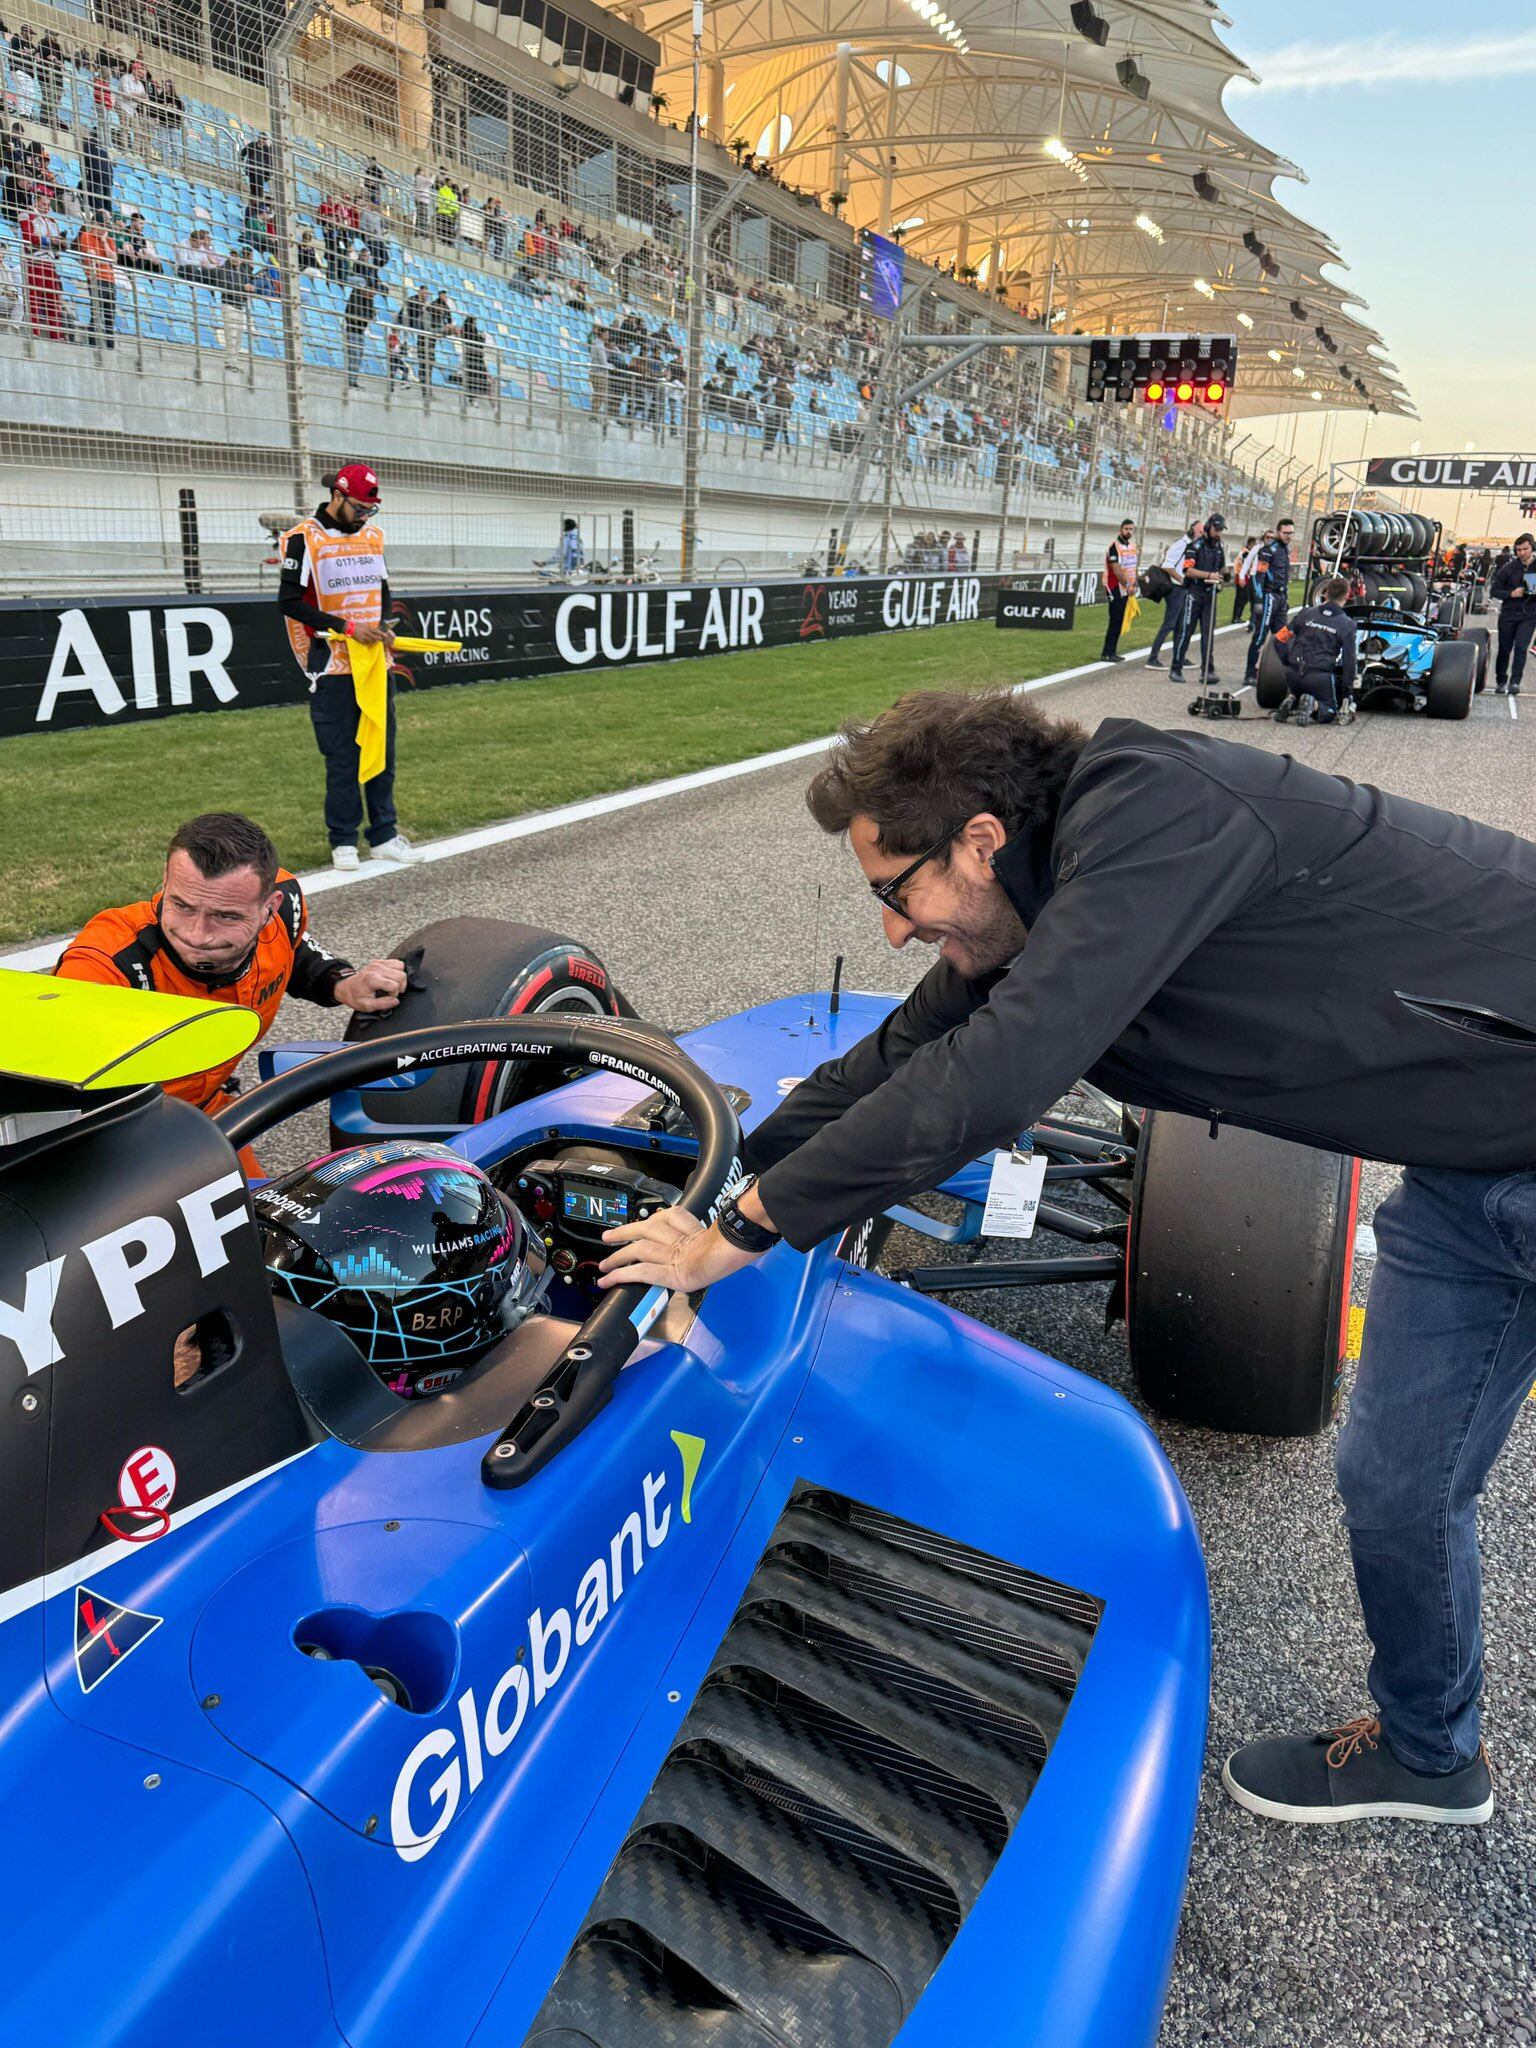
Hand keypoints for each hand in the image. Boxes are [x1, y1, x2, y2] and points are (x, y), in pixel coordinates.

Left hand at [333, 957, 407, 1012]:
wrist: (345, 988)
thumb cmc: (355, 997)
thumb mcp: (366, 1006)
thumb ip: (382, 1004)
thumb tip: (395, 1001)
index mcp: (372, 979)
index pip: (394, 985)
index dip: (394, 994)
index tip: (388, 997)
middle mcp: (376, 969)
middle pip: (401, 975)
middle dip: (400, 986)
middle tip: (391, 992)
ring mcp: (378, 963)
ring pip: (401, 967)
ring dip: (400, 978)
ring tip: (392, 985)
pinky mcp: (379, 961)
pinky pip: (396, 963)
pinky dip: (397, 971)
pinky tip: (391, 978)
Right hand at [349, 621, 392, 645]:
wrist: (349, 628)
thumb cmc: (357, 625)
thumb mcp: (364, 625)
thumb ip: (369, 628)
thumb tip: (375, 630)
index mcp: (368, 628)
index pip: (376, 631)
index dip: (381, 633)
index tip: (385, 635)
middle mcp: (367, 632)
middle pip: (375, 637)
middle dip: (379, 638)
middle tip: (382, 639)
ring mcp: (364, 637)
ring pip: (372, 640)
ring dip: (374, 640)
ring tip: (376, 640)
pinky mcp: (361, 640)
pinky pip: (367, 642)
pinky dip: (368, 642)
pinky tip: (369, 641)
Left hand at [598, 1208, 759, 1294]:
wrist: (738, 1249)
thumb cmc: (740, 1243)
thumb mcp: (730, 1236)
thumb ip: (720, 1236)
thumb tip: (731, 1235)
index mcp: (695, 1230)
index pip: (671, 1216)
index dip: (656, 1218)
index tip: (647, 1220)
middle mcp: (680, 1239)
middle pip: (647, 1228)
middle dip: (626, 1232)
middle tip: (609, 1236)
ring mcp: (674, 1255)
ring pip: (640, 1249)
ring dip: (618, 1255)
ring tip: (604, 1264)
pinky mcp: (670, 1273)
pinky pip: (641, 1272)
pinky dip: (623, 1274)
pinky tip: (610, 1279)